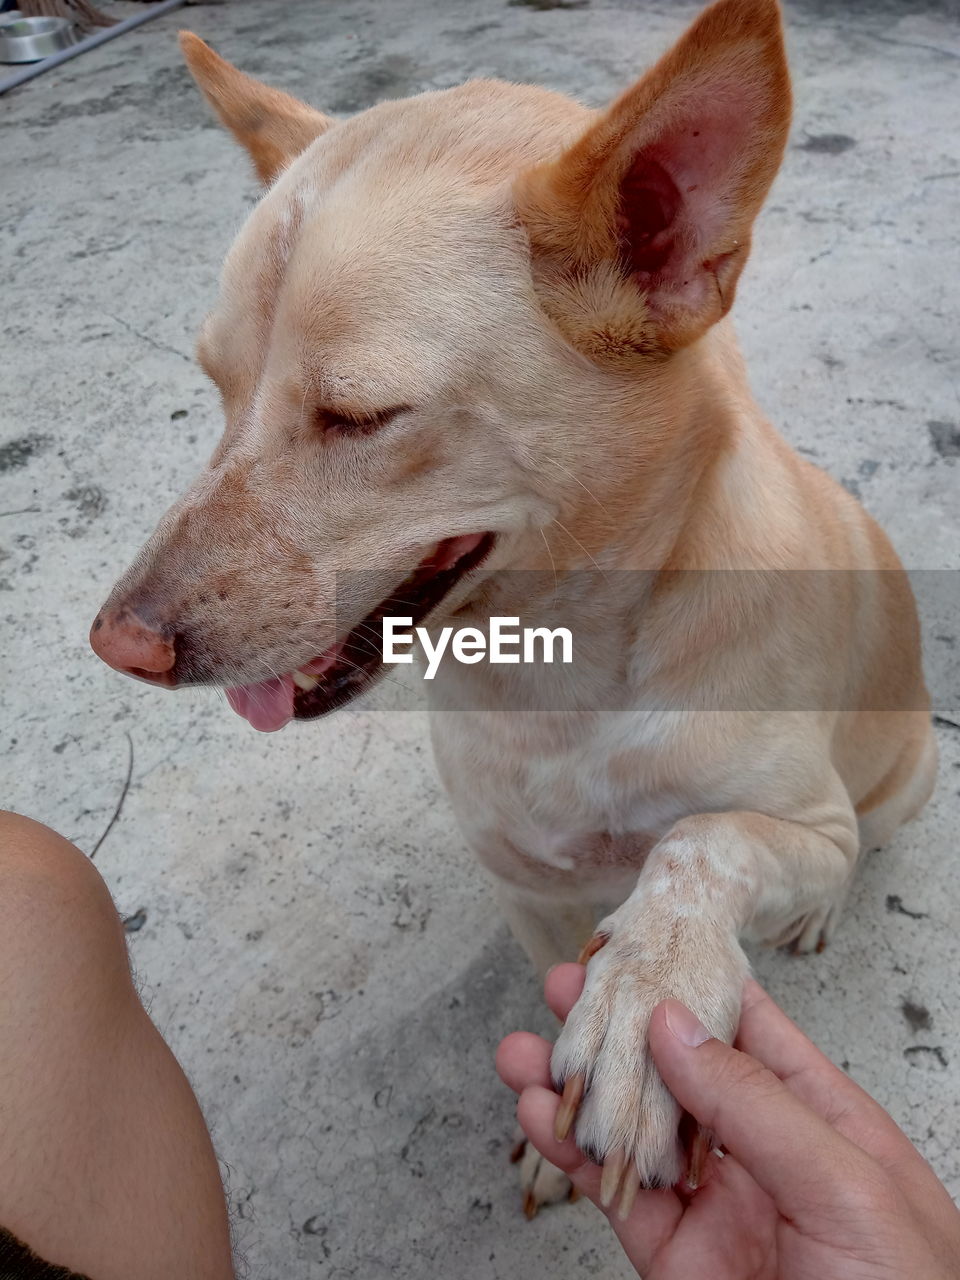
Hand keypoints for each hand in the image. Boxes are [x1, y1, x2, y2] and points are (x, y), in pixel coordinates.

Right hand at [497, 966, 959, 1279]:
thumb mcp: (848, 1188)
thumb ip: (757, 1105)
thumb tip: (677, 1024)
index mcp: (823, 1120)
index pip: (748, 1030)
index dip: (689, 984)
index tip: (637, 948)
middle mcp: (765, 1156)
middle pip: (677, 1073)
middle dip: (616, 1030)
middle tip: (562, 990)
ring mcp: (719, 1210)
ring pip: (635, 1133)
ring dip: (578, 1092)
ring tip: (523, 1055)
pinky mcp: (680, 1264)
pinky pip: (620, 1199)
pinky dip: (576, 1159)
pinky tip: (543, 1122)